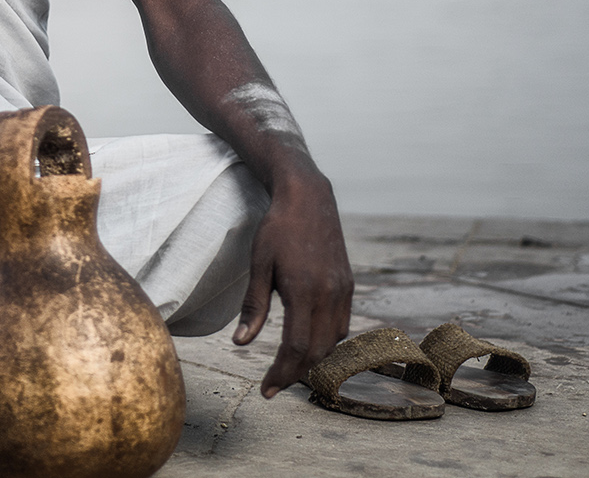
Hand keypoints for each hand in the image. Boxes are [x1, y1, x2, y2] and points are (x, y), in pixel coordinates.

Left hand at [232, 166, 352, 397]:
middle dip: (295, 373)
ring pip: (333, 341)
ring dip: (313, 359)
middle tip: (273, 384)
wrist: (309, 197)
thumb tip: (240, 343)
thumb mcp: (258, 264)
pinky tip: (309, 341)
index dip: (282, 373)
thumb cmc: (277, 228)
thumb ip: (254, 305)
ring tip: (289, 366)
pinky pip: (341, 324)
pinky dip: (326, 340)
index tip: (267, 390)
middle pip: (317, 351)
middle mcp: (329, 294)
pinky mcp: (348, 284)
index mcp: (304, 291)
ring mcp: (342, 290)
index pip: (296, 347)